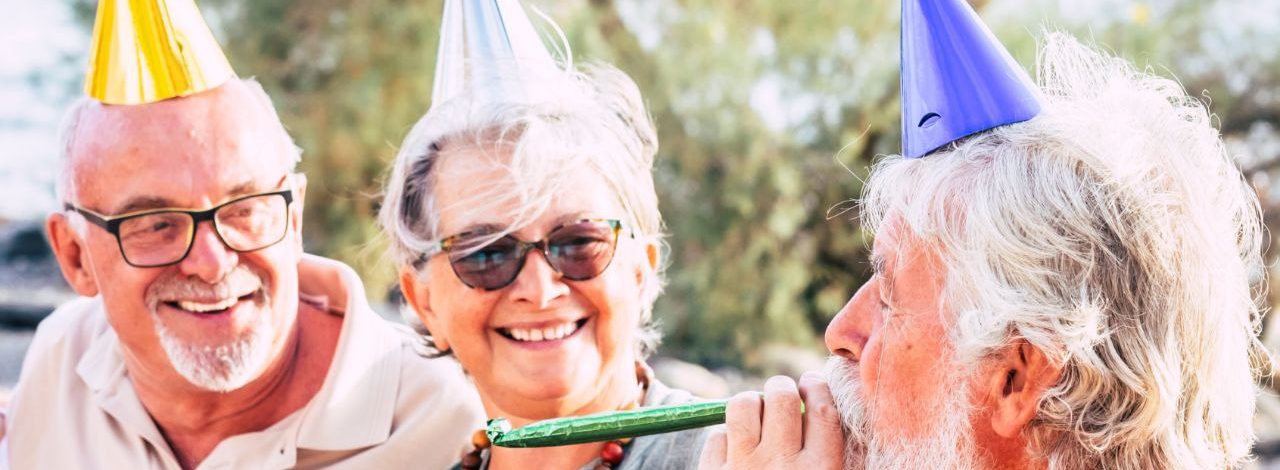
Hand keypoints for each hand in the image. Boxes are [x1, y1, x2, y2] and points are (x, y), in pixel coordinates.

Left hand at [698, 372, 844, 469]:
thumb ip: (827, 450)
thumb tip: (821, 406)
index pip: (823, 411)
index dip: (817, 387)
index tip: (811, 381)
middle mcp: (781, 465)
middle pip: (782, 398)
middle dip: (780, 388)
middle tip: (780, 395)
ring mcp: (743, 468)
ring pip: (743, 405)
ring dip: (750, 404)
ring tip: (754, 416)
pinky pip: (717, 437)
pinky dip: (726, 438)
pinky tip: (734, 451)